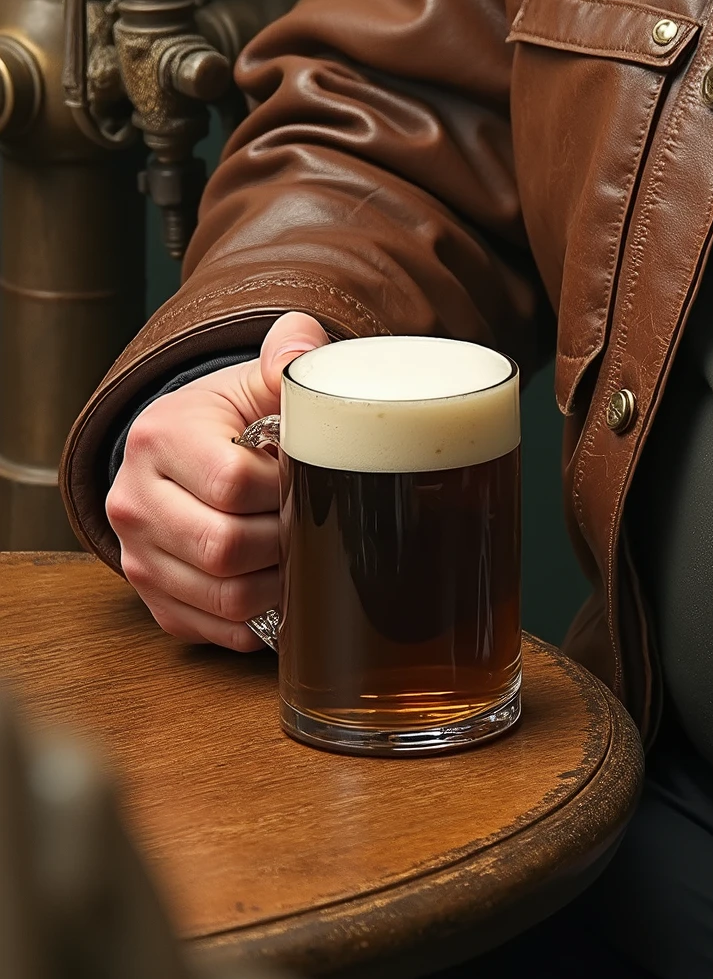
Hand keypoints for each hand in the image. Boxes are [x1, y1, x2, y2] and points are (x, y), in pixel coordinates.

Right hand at [106, 311, 329, 649]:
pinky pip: (217, 629)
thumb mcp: (253, 377)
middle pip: (224, 547)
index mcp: (158, 439)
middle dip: (285, 538)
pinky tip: (283, 585)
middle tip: (314, 519)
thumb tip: (303, 349)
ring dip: (280, 583)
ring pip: (225, 598)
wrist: (181, 451)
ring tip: (304, 551)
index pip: (233, 482)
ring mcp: (137, 558)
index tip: (307, 475)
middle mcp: (133, 503)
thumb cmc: (230, 416)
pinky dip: (263, 617)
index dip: (285, 487)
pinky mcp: (155, 600)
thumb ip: (286, 351)